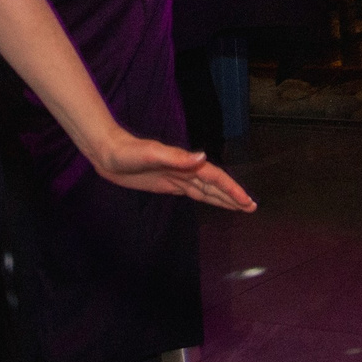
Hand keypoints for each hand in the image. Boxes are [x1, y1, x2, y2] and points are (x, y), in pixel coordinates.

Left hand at [82, 133, 257, 212]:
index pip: (214, 178)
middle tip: (252, 208)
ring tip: (240, 206)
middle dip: (233, 196)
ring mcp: (177, 176)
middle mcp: (185, 169)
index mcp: (184, 163)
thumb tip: (202, 157)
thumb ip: (176, 157)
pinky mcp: (168, 183)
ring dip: (223, 198)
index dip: (231, 189)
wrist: (108, 153)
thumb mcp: (150, 154)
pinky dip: (207, 197)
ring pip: (206, 190)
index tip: (247, 201)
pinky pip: (194, 192)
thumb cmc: (127, 153)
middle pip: (215, 185)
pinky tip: (214, 200)